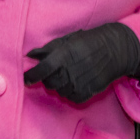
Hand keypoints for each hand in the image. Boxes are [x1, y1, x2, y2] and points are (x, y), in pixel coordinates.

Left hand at [23, 23, 139, 103]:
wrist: (114, 51)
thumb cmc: (88, 42)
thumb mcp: (67, 40)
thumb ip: (47, 49)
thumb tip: (29, 55)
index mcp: (64, 56)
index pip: (42, 69)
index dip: (31, 75)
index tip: (25, 78)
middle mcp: (71, 71)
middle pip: (49, 83)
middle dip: (46, 78)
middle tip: (52, 71)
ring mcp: (81, 83)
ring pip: (59, 91)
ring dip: (58, 85)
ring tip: (65, 75)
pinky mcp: (89, 92)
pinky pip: (71, 98)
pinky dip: (69, 92)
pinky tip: (74, 82)